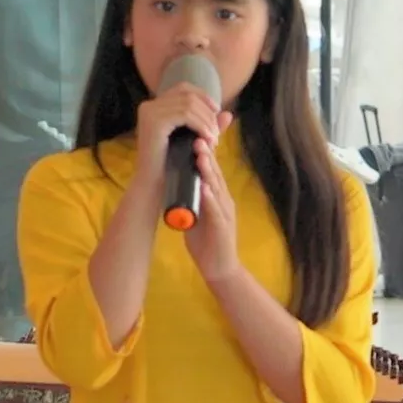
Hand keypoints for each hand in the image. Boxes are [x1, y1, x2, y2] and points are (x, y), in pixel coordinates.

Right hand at [133, 82, 225, 191]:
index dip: (203, 96)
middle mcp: (148, 106)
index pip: (183, 88)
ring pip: (189, 104)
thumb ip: (208, 126)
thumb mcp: (194, 142)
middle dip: (207, 112)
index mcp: (154, 107)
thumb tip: (229, 114)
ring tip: (214, 140)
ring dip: (206, 121)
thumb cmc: (173, 168)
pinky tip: (208, 139)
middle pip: (187, 94)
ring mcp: (149, 113)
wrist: (156, 187)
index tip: (217, 112)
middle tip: (216, 134)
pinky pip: (185, 114)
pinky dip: (201, 125)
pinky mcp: (154, 122)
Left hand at [185, 127, 244, 289]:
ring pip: (217, 188)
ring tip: (201, 154)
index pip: (211, 170)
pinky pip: (216, 210)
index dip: (205, 151)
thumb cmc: (207, 241)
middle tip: (196, 135)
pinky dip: (210, 198)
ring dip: (209, 171)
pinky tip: (204, 187)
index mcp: (217, 195)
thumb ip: (190, 197)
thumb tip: (176, 181)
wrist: (220, 268)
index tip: (193, 134)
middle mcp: (223, 200)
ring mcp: (225, 213)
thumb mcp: (197, 213)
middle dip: (206, 154)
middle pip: (215, 173)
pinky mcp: (222, 227)